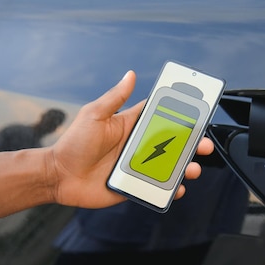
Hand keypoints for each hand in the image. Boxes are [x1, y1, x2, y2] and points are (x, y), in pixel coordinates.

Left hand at [45, 70, 213, 208]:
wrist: (59, 176)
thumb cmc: (73, 143)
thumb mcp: (94, 116)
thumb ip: (115, 98)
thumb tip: (130, 74)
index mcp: (130, 127)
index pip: (160, 117)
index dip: (180, 114)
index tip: (197, 113)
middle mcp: (137, 146)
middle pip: (171, 144)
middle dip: (191, 144)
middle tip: (204, 144)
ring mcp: (137, 167)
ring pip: (168, 167)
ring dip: (185, 167)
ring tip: (192, 169)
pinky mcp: (133, 186)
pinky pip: (156, 188)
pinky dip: (170, 190)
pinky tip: (177, 189)